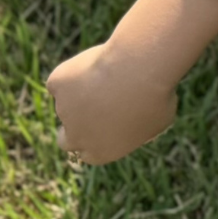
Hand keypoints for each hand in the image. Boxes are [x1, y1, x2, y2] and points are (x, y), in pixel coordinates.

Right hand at [45, 0, 217, 165]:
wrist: (139, 70)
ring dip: (84, 92)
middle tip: (88, 109)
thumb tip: (140, 120)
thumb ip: (141, 126)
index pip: (88, 154)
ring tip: (114, 74)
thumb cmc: (157, 94)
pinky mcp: (57, 84)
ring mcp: (63, 110)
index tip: (101, 127)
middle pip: (65, 140)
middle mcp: (77, 138)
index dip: (94, 140)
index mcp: (101, 153)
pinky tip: (96, 64)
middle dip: (74, 127)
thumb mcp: (160, 118)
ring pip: (69, 101)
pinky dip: (73, 73)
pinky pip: (63, 80)